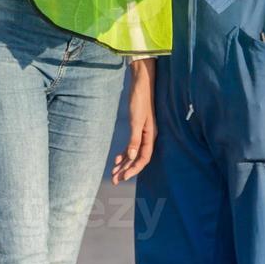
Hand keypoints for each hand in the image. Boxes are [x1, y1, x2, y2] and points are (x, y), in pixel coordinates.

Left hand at [112, 59, 155, 182]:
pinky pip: (132, 145)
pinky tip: (117, 158)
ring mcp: (143, 132)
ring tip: (114, 172)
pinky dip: (124, 153)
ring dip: (124, 163)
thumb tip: (130, 157)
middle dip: (126, 170)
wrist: (141, 83)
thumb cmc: (140, 100)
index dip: (134, 169)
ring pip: (133, 153)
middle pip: (137, 158)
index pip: (143, 158)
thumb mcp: (136, 120)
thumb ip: (134, 139)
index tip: (123, 177)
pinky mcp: (138, 127)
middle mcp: (148, 136)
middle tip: (114, 180)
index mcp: (150, 136)